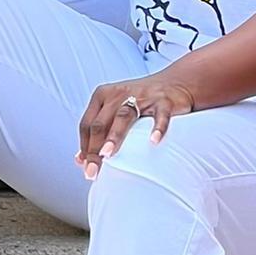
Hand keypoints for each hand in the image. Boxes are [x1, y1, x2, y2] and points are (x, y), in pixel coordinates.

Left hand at [77, 76, 195, 176]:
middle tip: (92, 171)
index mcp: (102, 96)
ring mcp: (142, 97)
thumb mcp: (114, 111)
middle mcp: (118, 94)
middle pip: (100, 124)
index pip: (86, 124)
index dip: (84, 147)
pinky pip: (160, 115)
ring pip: (123, 117)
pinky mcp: (164, 101)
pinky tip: (153, 141)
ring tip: (108, 155)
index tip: (85, 168)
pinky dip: (157, 128)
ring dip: (114, 137)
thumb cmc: (140, 101)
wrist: (174, 83)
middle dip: (94, 149)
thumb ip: (98, 132)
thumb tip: (81, 160)